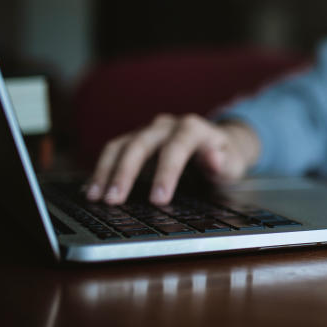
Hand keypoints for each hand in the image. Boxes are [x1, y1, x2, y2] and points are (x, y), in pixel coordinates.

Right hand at [84, 114, 260, 205]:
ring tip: (96, 197)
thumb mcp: (234, 162)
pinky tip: (92, 190)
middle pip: (141, 144)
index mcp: (193, 128)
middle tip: (114, 200)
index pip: (176, 147)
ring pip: (120, 146)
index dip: (166, 172)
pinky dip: (101, 171)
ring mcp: (148, 131)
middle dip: (125, 173)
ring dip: (105, 171)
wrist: (219, 144)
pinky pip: (113, 152)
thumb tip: (215, 158)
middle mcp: (167, 126)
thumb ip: (225, 162)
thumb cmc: (226, 157)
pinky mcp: (135, 140)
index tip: (158, 199)